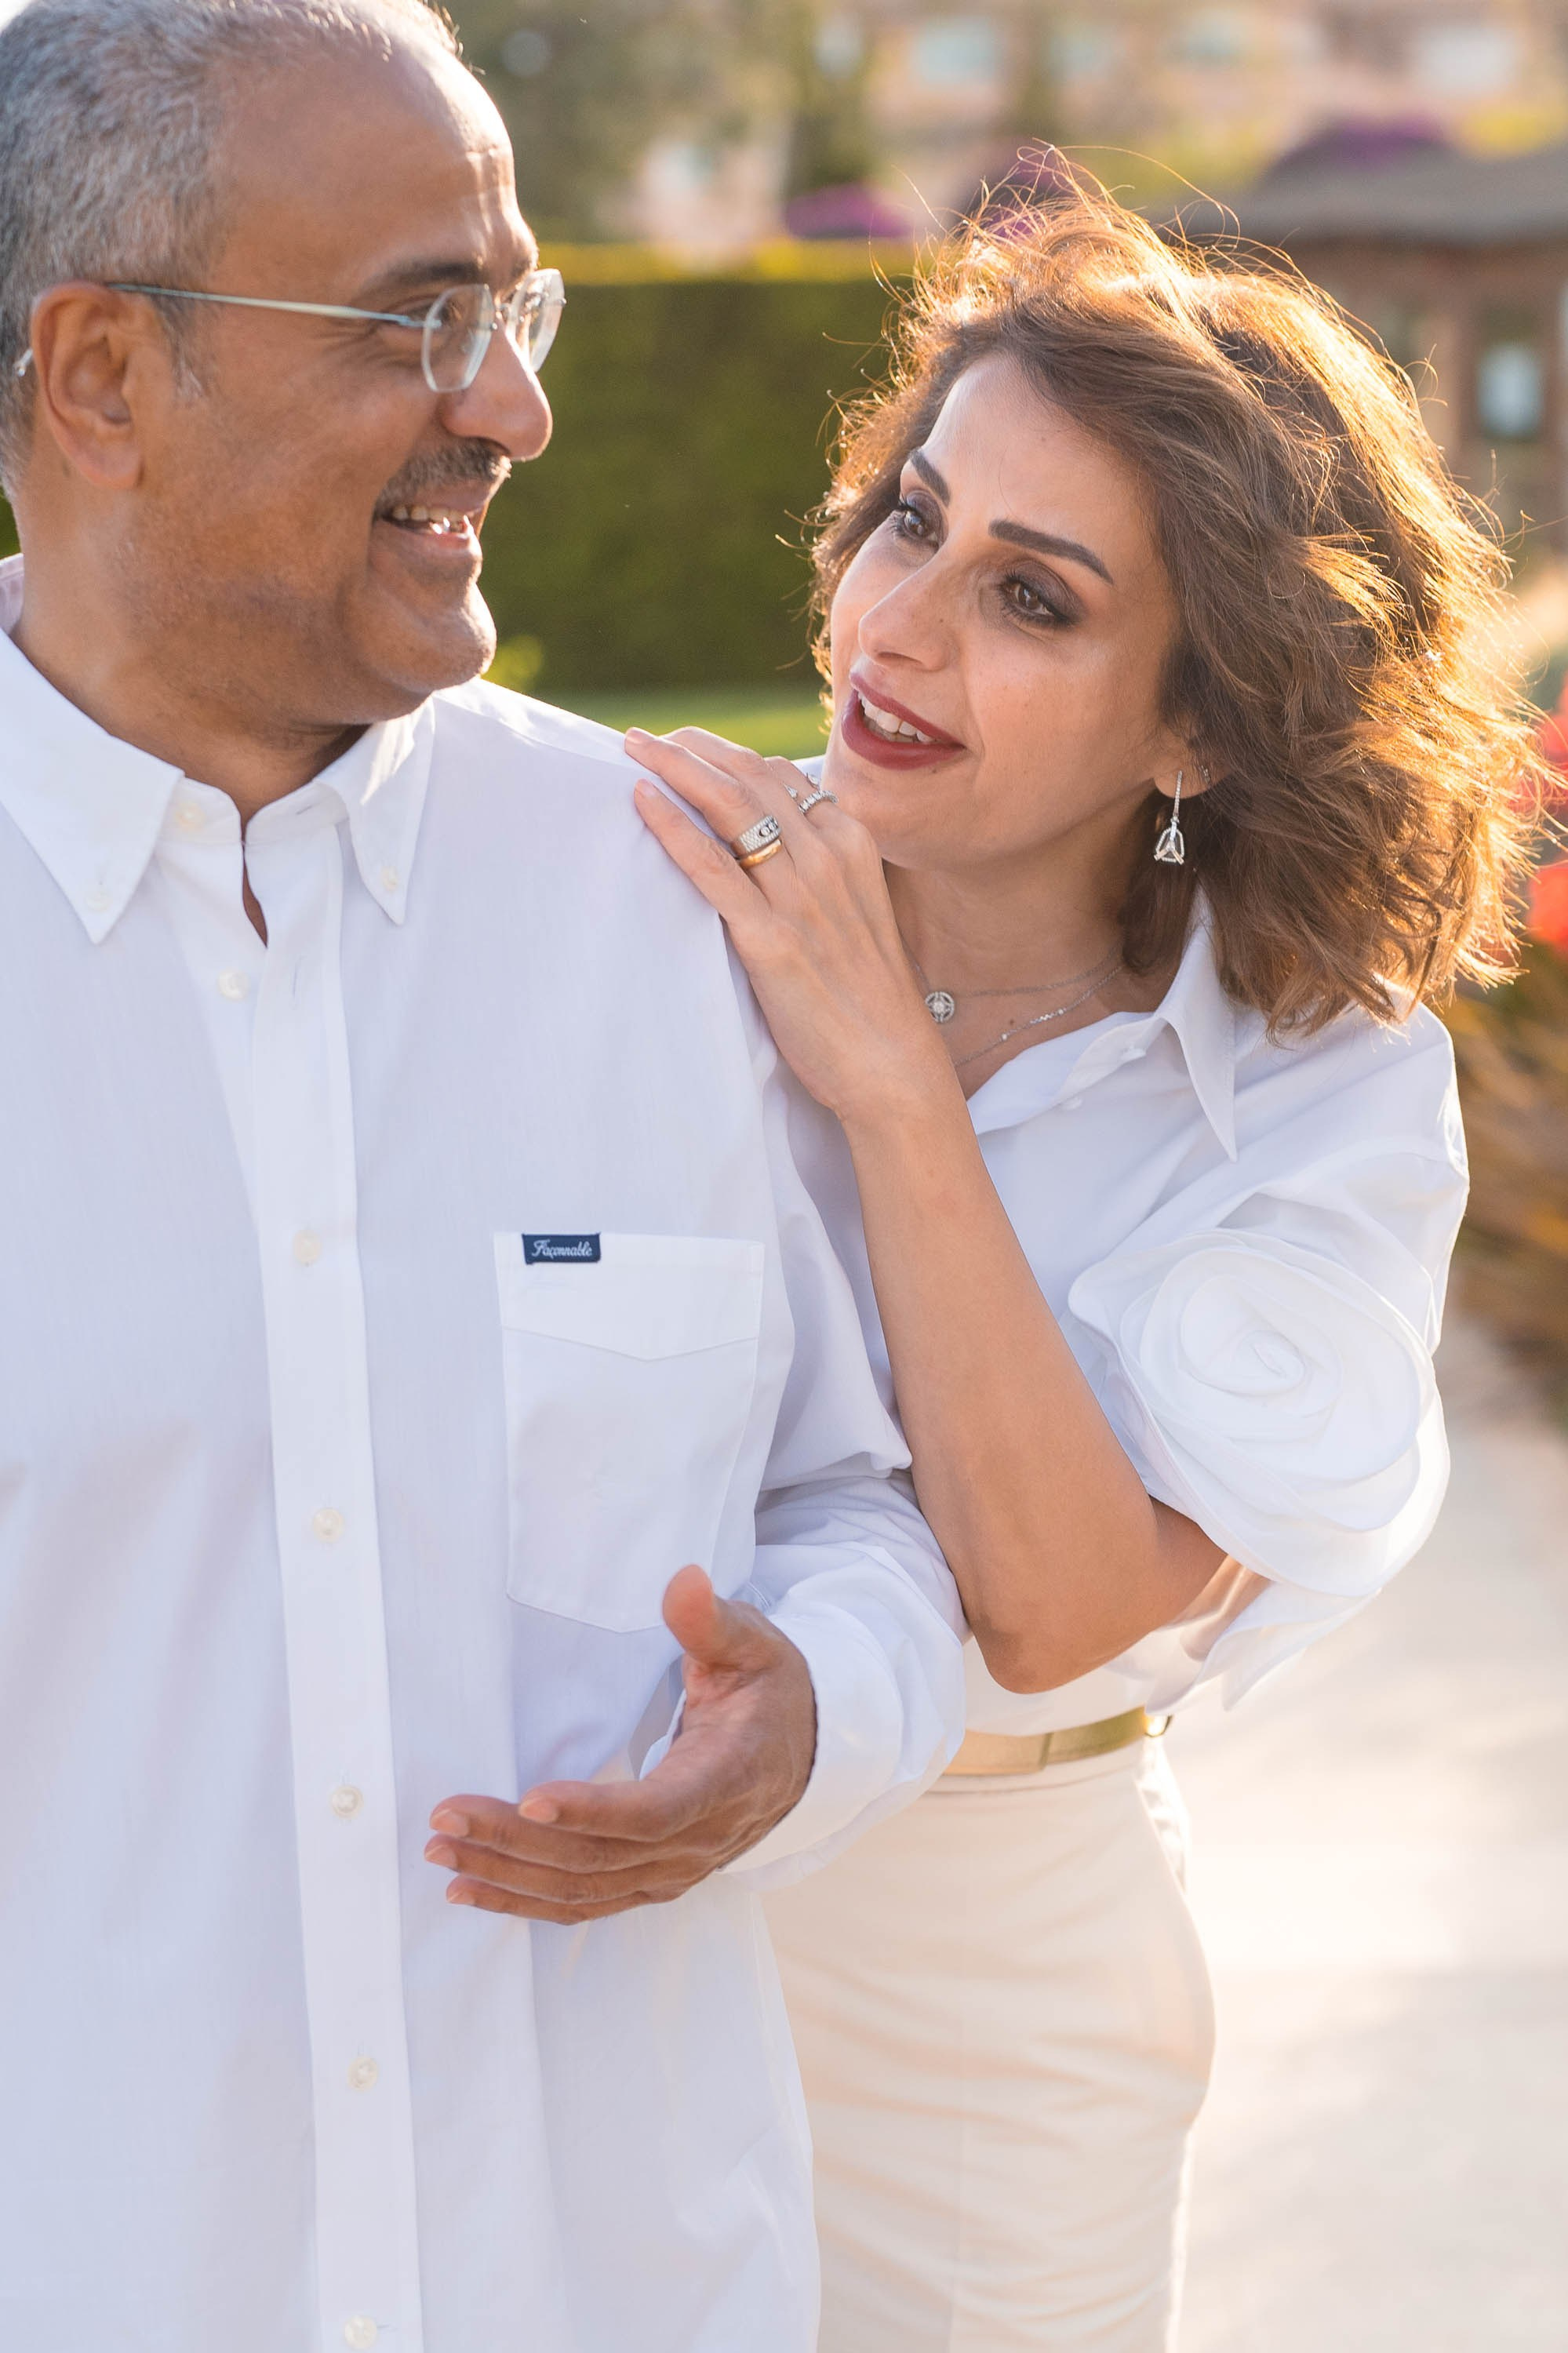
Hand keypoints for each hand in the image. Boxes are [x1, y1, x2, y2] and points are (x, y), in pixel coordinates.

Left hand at [424, 1566, 816, 1923]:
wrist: (804, 1754)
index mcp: (728, 1778)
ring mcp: (676, 1870)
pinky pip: (586, 1904)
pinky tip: (473, 1890)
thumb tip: (683, 1580)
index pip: (658, 1809)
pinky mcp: (653, 1881)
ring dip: (509, 1876)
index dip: (596, 1811)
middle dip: (517, 1841)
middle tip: (448, 1817)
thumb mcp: (751, 1645)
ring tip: (443, 1853)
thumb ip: (710, 1620)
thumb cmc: (770, 1691)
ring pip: (585, 1890)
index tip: (532, 1798)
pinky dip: (527, 1902)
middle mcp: (701, 1839)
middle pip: (601, 1857)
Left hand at [629, 727, 957, 1128]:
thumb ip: (823, 874)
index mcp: (851, 847)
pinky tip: (642, 801)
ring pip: (728, 807)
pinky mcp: (771, 941)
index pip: (779, 775)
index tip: (685, 747)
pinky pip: (712, 869)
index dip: (725, 754)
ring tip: (631, 749)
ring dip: (673, 768)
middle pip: (748, 777)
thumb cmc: (869, 998)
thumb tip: (778, 849)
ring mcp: (800, 898)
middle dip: (690, 747)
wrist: (894, 1068)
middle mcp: (828, 860)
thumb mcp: (859, 915)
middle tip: (640, 739)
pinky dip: (673, 828)